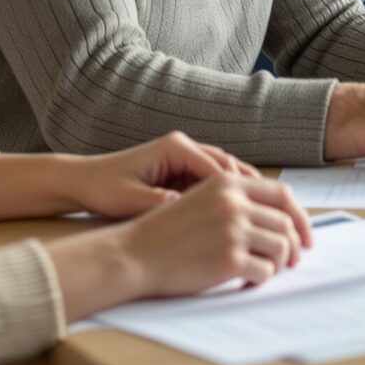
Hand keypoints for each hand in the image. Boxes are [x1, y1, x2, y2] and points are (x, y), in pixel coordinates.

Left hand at [67, 132, 258, 219]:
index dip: (244, 192)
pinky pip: (215, 183)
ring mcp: (185, 158)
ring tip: (273, 215)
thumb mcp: (129, 200)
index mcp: (175, 148)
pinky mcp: (182, 170)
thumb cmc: (103, 188)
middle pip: (231, 167)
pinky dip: (232, 197)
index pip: (219, 168)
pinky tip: (247, 217)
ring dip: (248, 194)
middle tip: (281, 211)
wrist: (83, 181)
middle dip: (257, 190)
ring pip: (227, 174)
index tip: (263, 212)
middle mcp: (185, 147)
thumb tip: (184, 207)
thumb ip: (158, 202)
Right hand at [116, 173, 313, 296]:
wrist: (134, 254)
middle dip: (293, 245)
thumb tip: (279, 219)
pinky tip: (245, 282)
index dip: (300, 216)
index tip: (305, 235)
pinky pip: (265, 272)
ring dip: (277, 263)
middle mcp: (234, 203)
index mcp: (228, 184)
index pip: (282, 194)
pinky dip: (260, 280)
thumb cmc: (165, 232)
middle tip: (290, 261)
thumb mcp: (200, 199)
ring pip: (281, 248)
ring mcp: (233, 231)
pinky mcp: (230, 260)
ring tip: (262, 270)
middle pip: (286, 223)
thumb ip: (235, 201)